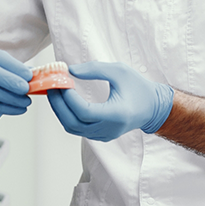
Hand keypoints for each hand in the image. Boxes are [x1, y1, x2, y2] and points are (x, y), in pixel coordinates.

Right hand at [0, 46, 31, 125]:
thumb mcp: (5, 68)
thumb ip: (19, 70)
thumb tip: (38, 75)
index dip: (14, 66)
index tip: (29, 75)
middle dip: (9, 80)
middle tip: (26, 88)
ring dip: (11, 97)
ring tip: (27, 100)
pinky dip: (8, 108)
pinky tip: (20, 108)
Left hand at [47, 61, 173, 140]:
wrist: (153, 108)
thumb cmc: (138, 87)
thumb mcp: (119, 71)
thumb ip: (95, 69)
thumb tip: (70, 70)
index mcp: (116, 115)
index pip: (84, 112)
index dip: (69, 98)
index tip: (62, 82)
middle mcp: (109, 129)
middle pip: (74, 123)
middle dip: (58, 104)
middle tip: (51, 86)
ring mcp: (104, 135)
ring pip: (73, 128)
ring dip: (60, 110)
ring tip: (55, 91)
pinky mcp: (100, 135)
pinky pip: (77, 128)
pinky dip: (67, 115)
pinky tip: (64, 100)